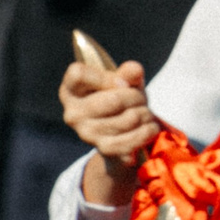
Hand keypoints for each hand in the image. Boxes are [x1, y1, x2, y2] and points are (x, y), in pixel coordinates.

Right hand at [60, 58, 160, 202]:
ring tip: (146, 113)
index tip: (122, 83)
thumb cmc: (121, 99)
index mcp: (70, 91)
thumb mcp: (124, 82)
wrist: (122, 134)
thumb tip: (134, 70)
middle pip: (114, 100)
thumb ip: (128, 73)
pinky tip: (149, 127)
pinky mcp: (104, 149)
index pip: (78, 74)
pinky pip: (134, 139)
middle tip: (141, 99)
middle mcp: (73, 113)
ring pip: (129, 119)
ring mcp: (87, 133)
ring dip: (145, 114)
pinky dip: (148, 131)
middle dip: (136, 97)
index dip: (105, 76)